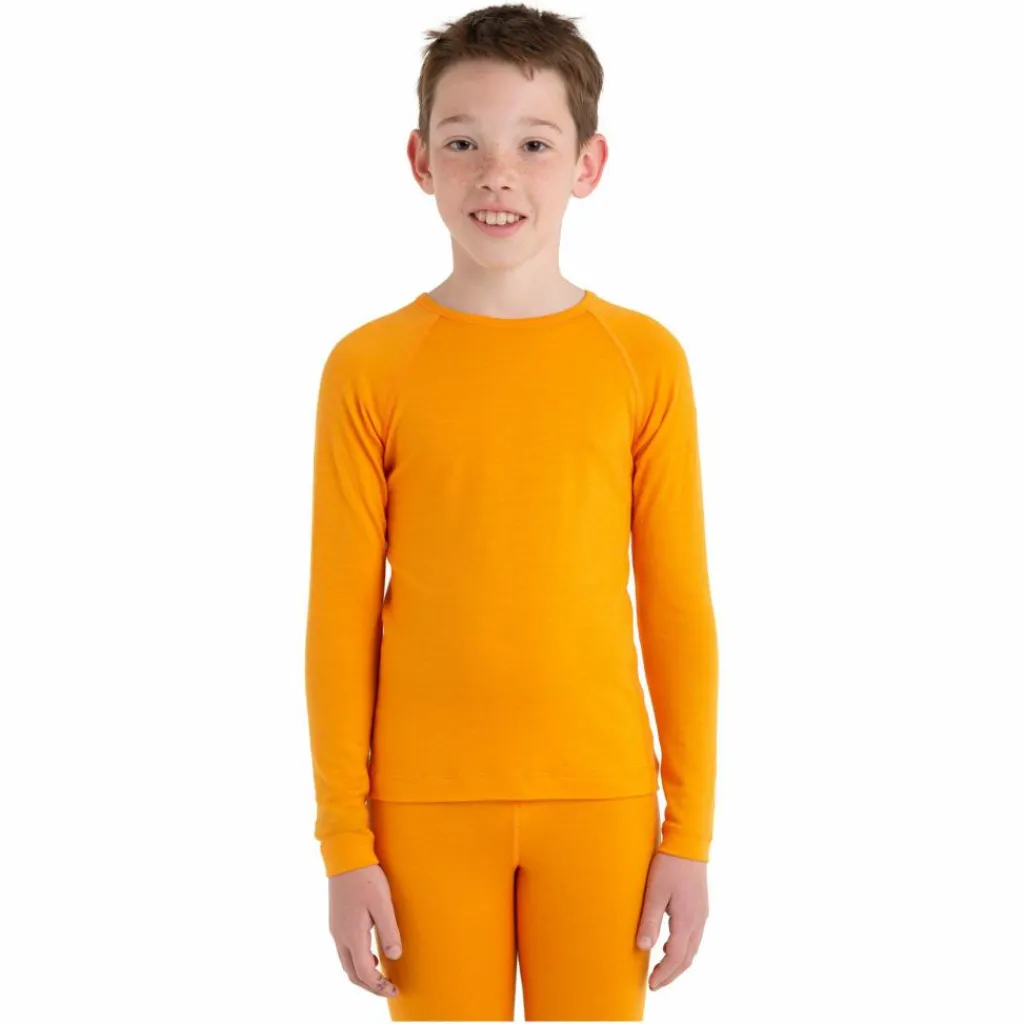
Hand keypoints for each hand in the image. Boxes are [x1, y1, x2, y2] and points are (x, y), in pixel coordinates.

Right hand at [328, 863, 403, 998]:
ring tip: (381, 976)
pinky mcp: (337, 921)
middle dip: (370, 985)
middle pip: (352, 973)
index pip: (364, 972)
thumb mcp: (382, 903)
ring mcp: (336, 929)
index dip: (379, 985)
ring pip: (347, 963)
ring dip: (362, 974)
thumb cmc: (366, 877)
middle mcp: (340, 936)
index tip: (394, 990)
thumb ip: (389, 930)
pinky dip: (357, 960)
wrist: (345, 857)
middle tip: (388, 989)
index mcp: (352, 935)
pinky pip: (345, 950)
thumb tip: (395, 956)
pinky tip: (372, 954)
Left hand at [635, 852, 708, 990]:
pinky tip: (670, 944)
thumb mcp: (655, 892)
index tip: (652, 984)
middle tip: (656, 983)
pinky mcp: (700, 906)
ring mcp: (701, 914)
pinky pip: (693, 936)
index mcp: (686, 921)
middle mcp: (698, 921)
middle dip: (672, 973)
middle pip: (687, 957)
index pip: (676, 957)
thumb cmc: (669, 865)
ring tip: (662, 969)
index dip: (664, 973)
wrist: (689, 844)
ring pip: (692, 948)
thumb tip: (643, 948)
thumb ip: (650, 920)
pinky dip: (683, 948)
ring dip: (678, 962)